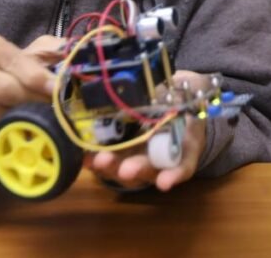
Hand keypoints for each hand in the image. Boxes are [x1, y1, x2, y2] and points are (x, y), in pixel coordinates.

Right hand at [0, 32, 60, 151]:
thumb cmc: (8, 71)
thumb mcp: (28, 54)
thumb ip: (52, 49)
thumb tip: (76, 49)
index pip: (15, 63)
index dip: (38, 77)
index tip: (56, 89)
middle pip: (7, 90)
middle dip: (34, 100)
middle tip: (53, 108)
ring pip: (1, 113)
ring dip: (24, 119)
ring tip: (36, 118)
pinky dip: (10, 132)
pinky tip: (17, 128)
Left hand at [85, 70, 209, 191]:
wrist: (169, 104)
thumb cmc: (180, 103)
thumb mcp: (183, 100)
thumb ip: (174, 99)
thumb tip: (164, 87)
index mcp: (184, 147)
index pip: (183, 166)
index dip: (174, 175)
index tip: (164, 182)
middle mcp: (160, 158)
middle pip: (149, 169)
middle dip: (136, 169)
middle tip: (126, 170)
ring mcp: (139, 157)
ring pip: (126, 168)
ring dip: (112, 167)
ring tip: (99, 161)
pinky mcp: (120, 153)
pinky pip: (108, 161)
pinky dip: (96, 161)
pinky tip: (86, 158)